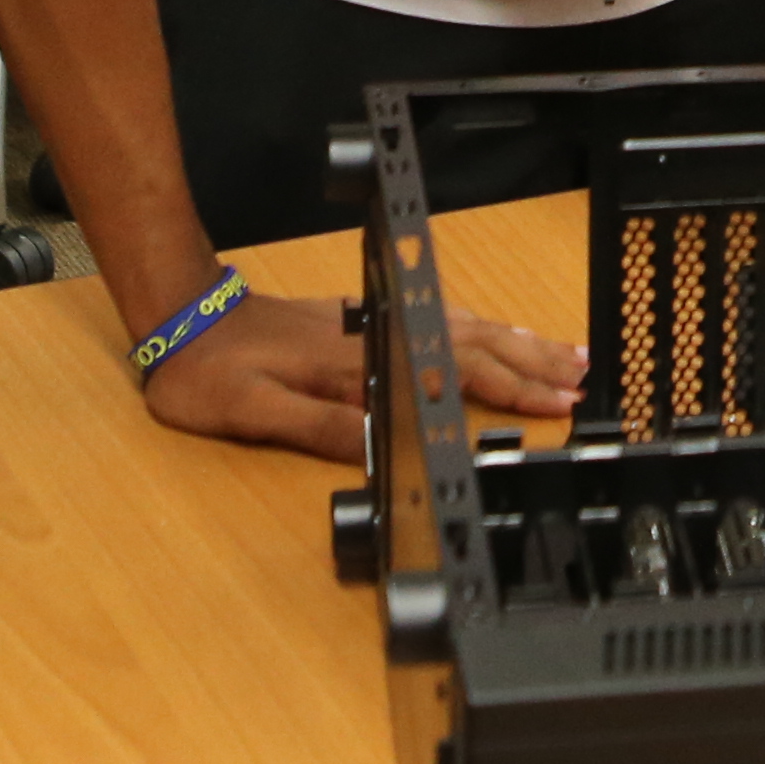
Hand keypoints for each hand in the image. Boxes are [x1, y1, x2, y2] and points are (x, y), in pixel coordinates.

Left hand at [134, 287, 586, 458]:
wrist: (182, 317)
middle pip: (470, 345)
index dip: (505, 391)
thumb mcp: (252, 412)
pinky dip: (481, 328)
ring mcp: (372, 322)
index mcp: (356, 365)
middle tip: (583, 378)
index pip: (448, 374)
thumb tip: (379, 446)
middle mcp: (375, 336)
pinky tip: (497, 335)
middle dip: (531, 363)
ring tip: (563, 353)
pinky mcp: (362, 318)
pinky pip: (440, 318)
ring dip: (515, 342)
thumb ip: (318, 427)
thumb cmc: (208, 375)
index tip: (554, 402)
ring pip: (460, 327)